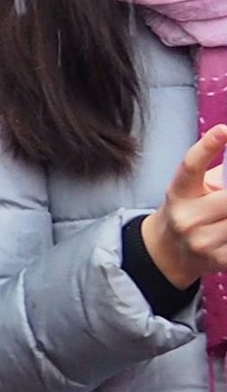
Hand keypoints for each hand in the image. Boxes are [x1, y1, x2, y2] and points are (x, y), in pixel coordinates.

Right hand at [143, 124, 226, 288]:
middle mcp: (185, 217)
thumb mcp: (196, 188)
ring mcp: (201, 241)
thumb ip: (220, 173)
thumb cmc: (192, 209)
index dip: (207, 147)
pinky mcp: (218, 260)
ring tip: (225, 210)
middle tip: (226, 190)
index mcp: (179, 192)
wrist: (170, 251)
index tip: (224, 130)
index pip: (190, 166)